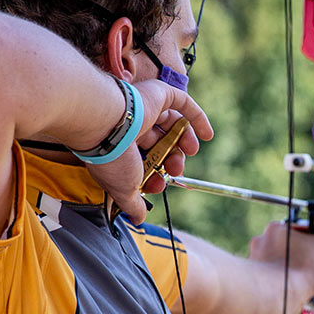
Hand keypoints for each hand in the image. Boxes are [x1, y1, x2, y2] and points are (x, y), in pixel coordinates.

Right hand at [82, 80, 213, 223]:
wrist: (104, 125)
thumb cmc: (111, 157)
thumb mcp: (123, 188)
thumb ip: (133, 204)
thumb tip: (138, 220)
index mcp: (120, 146)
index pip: (144, 160)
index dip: (155, 175)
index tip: (157, 185)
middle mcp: (131, 127)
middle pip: (160, 144)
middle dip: (172, 160)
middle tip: (175, 168)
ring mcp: (145, 109)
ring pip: (172, 125)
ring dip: (185, 141)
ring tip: (192, 152)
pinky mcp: (157, 94)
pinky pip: (183, 102)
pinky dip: (198, 118)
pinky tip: (209, 135)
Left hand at [249, 219, 313, 313]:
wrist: (278, 295)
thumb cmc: (301, 270)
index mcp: (276, 228)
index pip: (300, 233)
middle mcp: (261, 242)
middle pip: (290, 251)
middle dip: (305, 262)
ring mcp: (255, 261)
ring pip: (282, 266)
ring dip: (295, 274)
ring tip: (305, 286)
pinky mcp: (253, 280)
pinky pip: (273, 280)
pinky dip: (283, 285)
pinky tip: (293, 292)